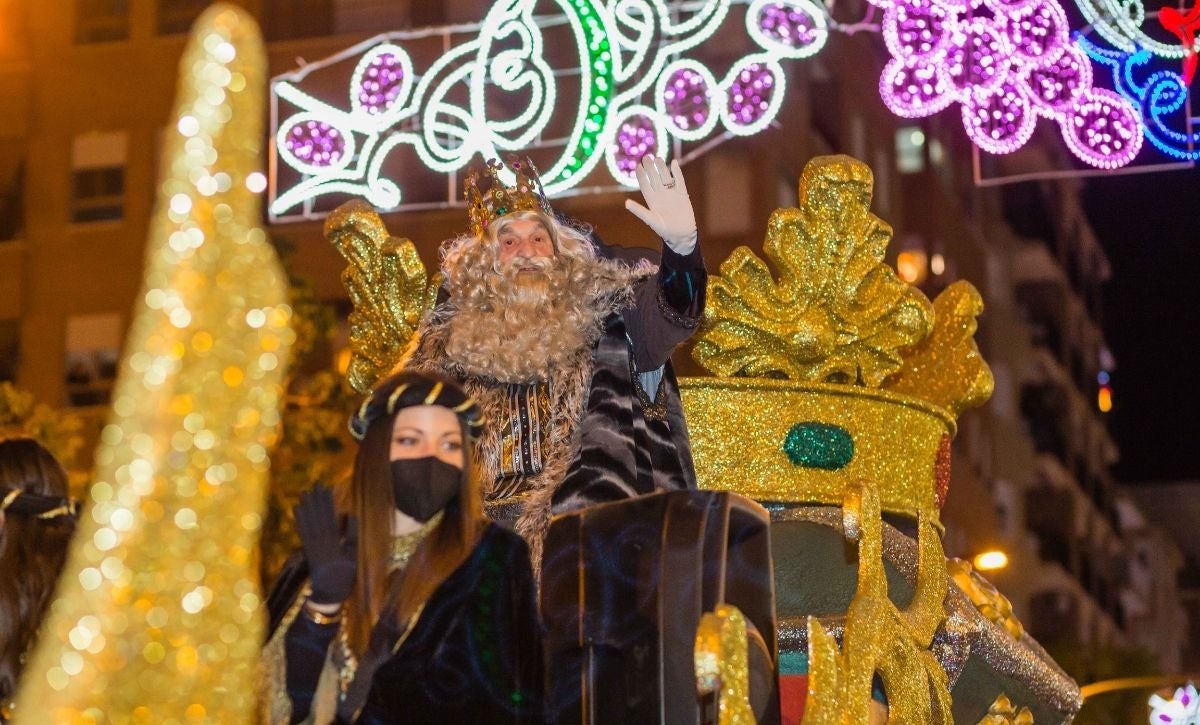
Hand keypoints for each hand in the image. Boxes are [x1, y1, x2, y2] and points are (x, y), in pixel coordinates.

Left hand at [293, 485, 356, 604]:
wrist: (330, 594)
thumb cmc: (346, 575)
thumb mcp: (354, 555)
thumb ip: (352, 534)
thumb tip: (349, 514)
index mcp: (334, 542)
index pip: (330, 517)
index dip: (327, 502)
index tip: (326, 488)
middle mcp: (321, 543)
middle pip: (318, 517)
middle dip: (316, 501)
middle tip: (314, 485)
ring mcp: (312, 547)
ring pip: (308, 523)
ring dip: (306, 507)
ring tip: (304, 493)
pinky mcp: (306, 551)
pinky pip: (302, 532)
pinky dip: (299, 520)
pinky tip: (296, 509)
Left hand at [625, 155, 696, 254]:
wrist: (681, 234)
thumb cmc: (664, 230)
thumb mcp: (650, 220)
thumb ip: (639, 211)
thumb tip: (626, 203)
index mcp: (651, 200)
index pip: (645, 184)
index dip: (641, 175)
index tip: (638, 165)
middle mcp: (660, 194)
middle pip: (654, 177)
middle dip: (650, 168)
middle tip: (646, 157)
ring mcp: (672, 193)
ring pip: (665, 176)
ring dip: (662, 167)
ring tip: (657, 158)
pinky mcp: (682, 194)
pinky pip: (679, 180)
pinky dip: (677, 172)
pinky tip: (674, 162)